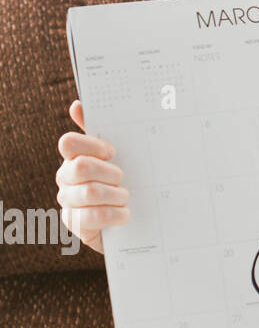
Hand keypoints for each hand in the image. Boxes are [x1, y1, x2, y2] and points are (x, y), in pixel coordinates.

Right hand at [56, 99, 129, 253]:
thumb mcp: (115, 159)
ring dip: (116, 195)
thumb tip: (77, 105)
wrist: (123, 222)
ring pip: (90, 192)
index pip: (69, 143)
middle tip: (123, 180)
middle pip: (82, 167)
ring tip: (126, 198)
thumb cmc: (118, 184)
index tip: (113, 153)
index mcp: (73, 157)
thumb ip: (99, 133)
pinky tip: (125, 214)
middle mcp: (64, 176)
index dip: (92, 146)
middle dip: (110, 174)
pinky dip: (115, 214)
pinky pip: (94, 216)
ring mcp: (67, 199)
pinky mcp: (73, 222)